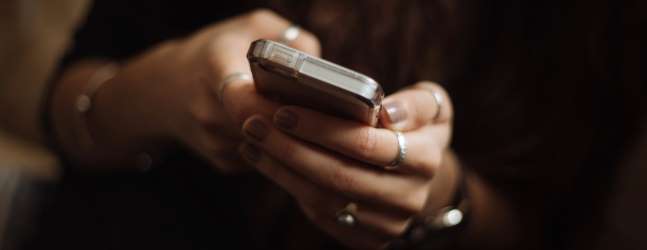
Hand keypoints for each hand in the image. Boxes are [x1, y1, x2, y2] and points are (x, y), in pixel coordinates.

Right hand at [86, 9, 319, 172]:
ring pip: (269, 146)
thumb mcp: (251, 27)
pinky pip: (264, 158)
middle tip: (325, 113)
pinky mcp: (223, 162)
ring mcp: (214, 142)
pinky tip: (285, 129)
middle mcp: (208, 111)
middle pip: (264, 127)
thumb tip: (321, 69)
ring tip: (311, 120)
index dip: (274, 104)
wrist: (165, 90)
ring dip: (291, 137)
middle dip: (296, 122)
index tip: (300, 100)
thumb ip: (289, 39)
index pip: (242, 97)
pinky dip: (279, 147)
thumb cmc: (217, 51)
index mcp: (214, 69)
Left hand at [240, 82, 455, 248]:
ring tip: (252, 140)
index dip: (321, 129)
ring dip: (280, 169)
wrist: (417, 176)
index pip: (366, 144)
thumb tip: (387, 113)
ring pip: (323, 199)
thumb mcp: (431, 106)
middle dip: (290, 149)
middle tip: (254, 124)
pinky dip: (288, 186)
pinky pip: (320, 215)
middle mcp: (409, 198)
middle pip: (338, 176)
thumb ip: (416, 103)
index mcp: (425, 160)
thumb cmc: (415, 129)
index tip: (283, 111)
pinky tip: (266, 161)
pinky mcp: (366, 240)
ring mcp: (387, 225)